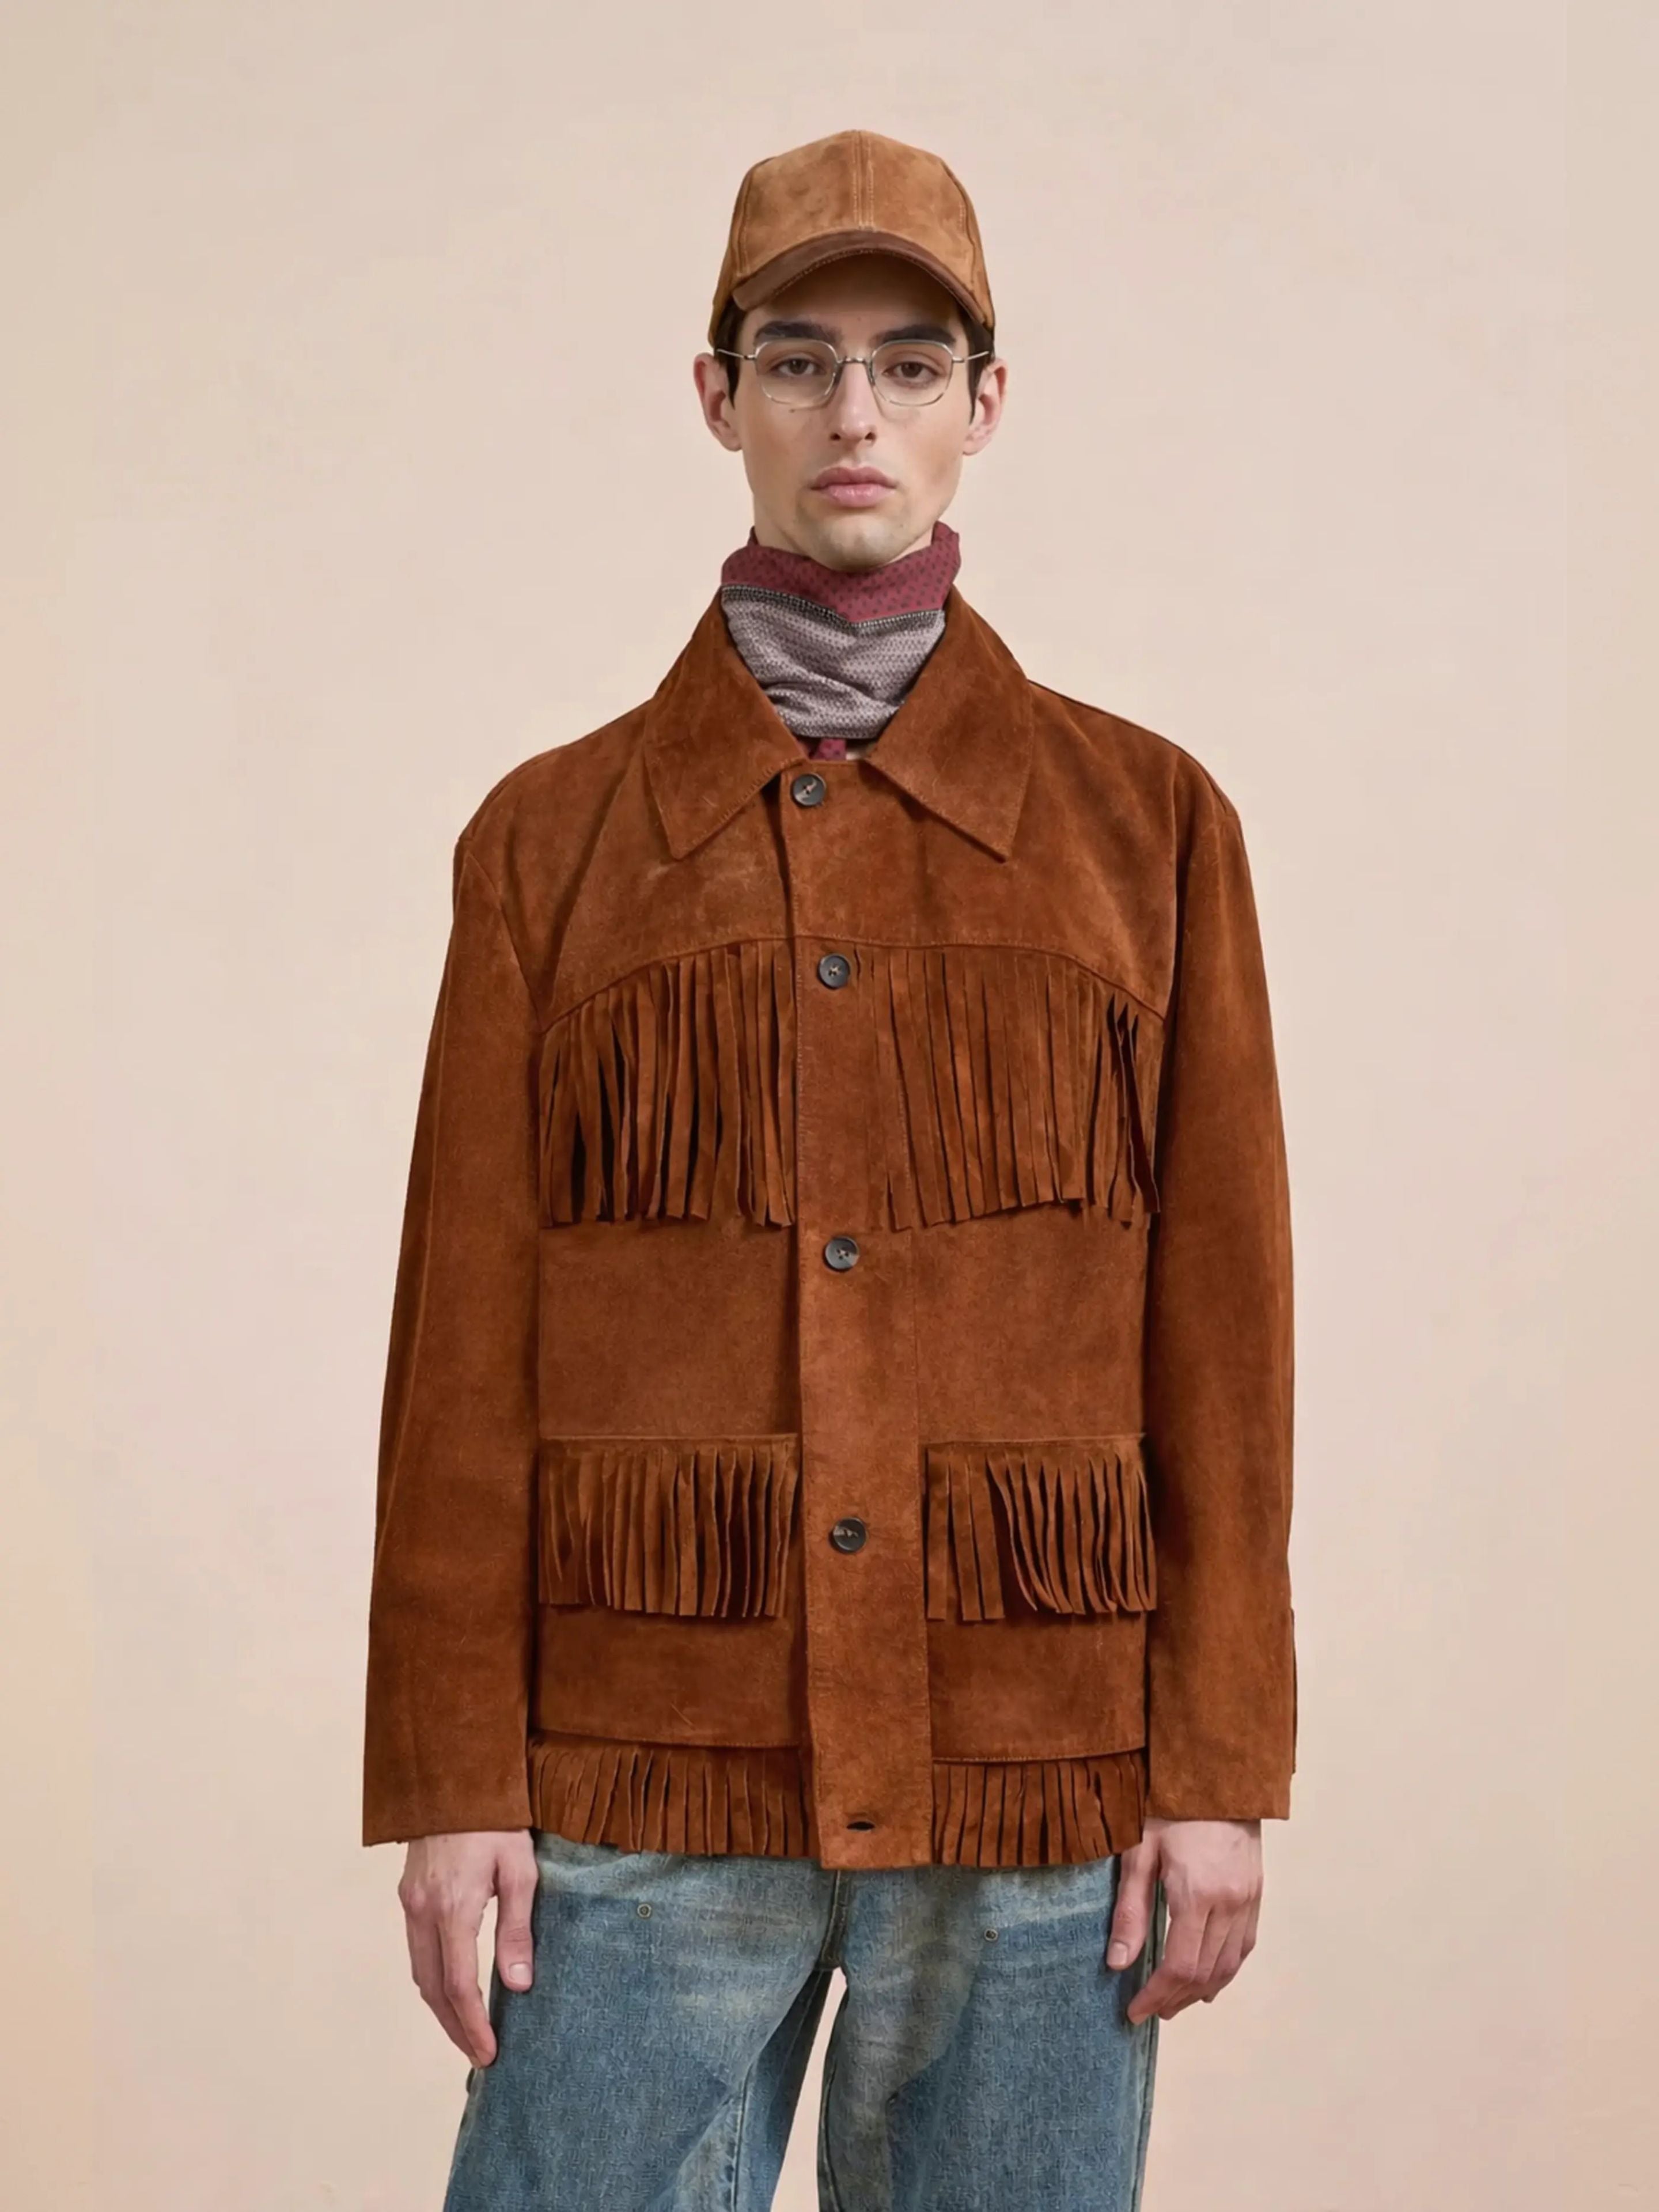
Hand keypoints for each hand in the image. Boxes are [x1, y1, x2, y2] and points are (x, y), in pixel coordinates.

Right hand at [398, 1830, 538, 2062]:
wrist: (452, 1776)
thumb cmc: (495, 1820)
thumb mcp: (520, 1869)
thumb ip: (518, 1928)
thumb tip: (519, 1985)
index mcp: (453, 1907)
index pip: (459, 1985)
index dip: (472, 2025)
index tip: (489, 2053)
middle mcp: (423, 1911)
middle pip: (433, 1989)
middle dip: (454, 2028)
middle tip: (479, 2055)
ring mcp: (410, 1903)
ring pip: (420, 1972)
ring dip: (441, 2007)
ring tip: (467, 2030)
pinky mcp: (408, 1894)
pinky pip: (417, 1950)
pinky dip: (433, 1978)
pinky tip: (451, 1988)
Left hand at [1107, 1817, 1261, 2022]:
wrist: (1217, 1772)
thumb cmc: (1170, 1804)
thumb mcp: (1139, 1850)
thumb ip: (1129, 1910)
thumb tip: (1118, 1964)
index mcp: (1197, 1893)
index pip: (1179, 1966)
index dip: (1155, 1995)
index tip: (1134, 2011)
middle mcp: (1230, 1903)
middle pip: (1205, 1973)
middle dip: (1175, 1999)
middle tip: (1149, 2010)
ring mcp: (1248, 1899)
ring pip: (1229, 1965)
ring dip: (1201, 1990)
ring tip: (1174, 2002)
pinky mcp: (1257, 1891)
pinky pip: (1245, 1945)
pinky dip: (1226, 1969)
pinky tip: (1209, 1978)